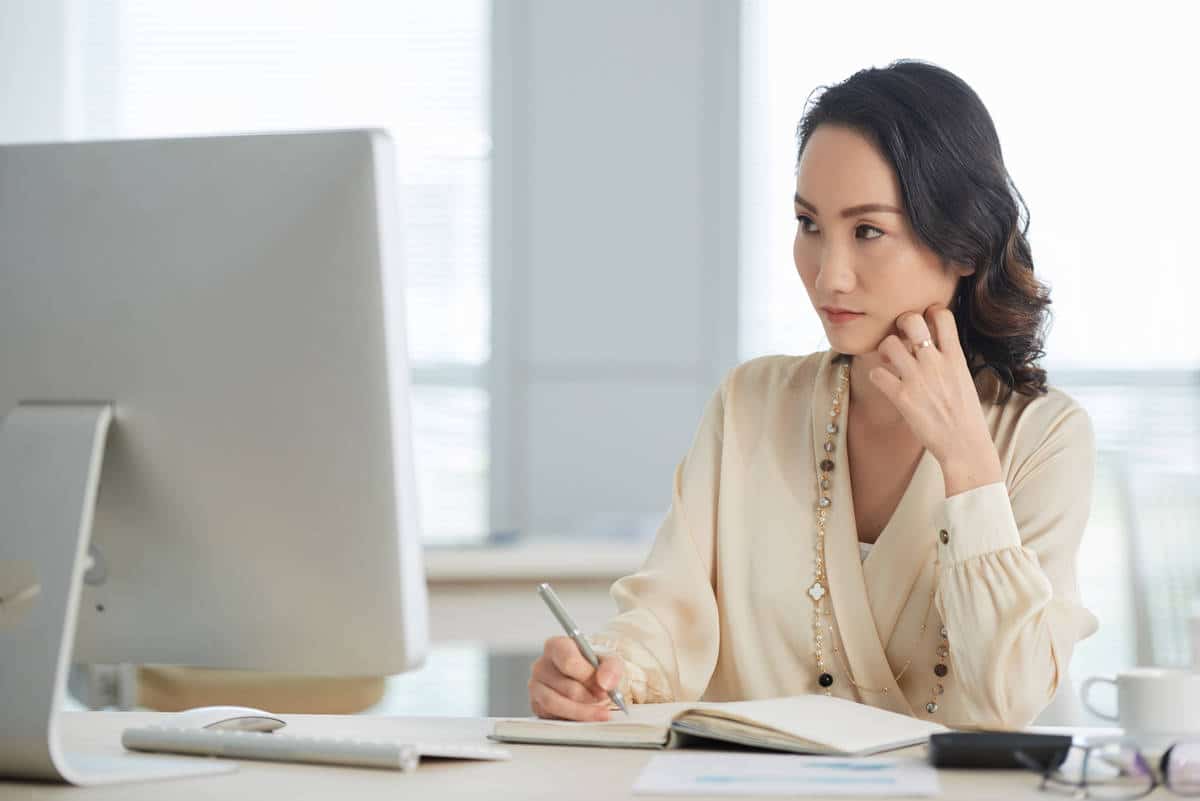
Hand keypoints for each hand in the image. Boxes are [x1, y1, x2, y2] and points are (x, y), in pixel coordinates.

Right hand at [528, 636, 624, 720]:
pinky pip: (553, 717)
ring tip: (599, 711)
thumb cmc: (595, 667)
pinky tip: (585, 716)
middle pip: (567, 688)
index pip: (568, 661)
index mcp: (556, 646)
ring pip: (557, 705)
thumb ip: (611, 668)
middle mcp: (541, 665)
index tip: (603, 686)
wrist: (591, 680)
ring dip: (583, 712)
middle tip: (604, 699)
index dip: (588, 677)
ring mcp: (536, 687)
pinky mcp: (537, 706)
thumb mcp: (609, 661)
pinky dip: (573, 719)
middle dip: (590, 697)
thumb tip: (605, 683)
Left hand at [868, 304, 1002, 495]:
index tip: (925, 323)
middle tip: (900, 336)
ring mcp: (917, 379)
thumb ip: (949, 358)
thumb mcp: (964, 378)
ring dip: (885, 350)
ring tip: (890, 361)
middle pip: (911, 321)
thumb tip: (934, 343)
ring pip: (888, 344)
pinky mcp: (901, 397)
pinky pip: (876, 373)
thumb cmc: (965, 414)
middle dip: (901, 323)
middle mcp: (935, 363)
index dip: (930, 312)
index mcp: (955, 356)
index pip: (943, 315)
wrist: (965, 446)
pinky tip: (885, 383)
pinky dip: (877, 376)